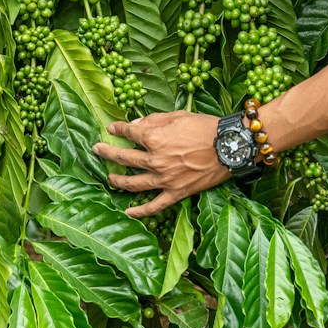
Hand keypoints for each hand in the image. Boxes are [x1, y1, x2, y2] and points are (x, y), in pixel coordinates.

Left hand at [92, 112, 230, 217]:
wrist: (230, 146)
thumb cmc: (205, 127)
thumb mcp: (177, 115)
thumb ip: (153, 120)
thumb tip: (134, 125)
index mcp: (155, 138)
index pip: (129, 133)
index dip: (118, 130)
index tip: (112, 128)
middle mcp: (155, 160)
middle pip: (123, 158)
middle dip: (107, 153)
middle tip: (97, 150)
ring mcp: (164, 179)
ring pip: (133, 183)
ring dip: (117, 180)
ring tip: (109, 177)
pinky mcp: (176, 193)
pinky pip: (154, 206)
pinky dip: (139, 211)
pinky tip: (127, 212)